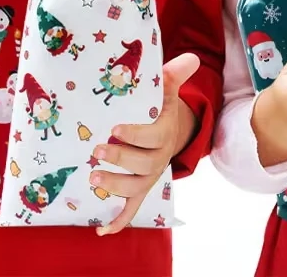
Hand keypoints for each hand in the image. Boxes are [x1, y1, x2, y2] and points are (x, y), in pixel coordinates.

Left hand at [90, 53, 198, 235]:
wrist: (173, 130)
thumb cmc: (162, 107)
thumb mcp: (168, 90)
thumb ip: (174, 74)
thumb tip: (193, 57)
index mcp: (163, 133)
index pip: (151, 137)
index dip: (134, 135)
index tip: (114, 128)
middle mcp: (157, 158)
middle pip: (142, 165)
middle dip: (120, 159)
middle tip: (97, 150)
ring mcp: (149, 176)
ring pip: (135, 188)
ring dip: (115, 185)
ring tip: (93, 178)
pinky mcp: (141, 188)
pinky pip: (133, 209)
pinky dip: (119, 221)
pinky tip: (102, 229)